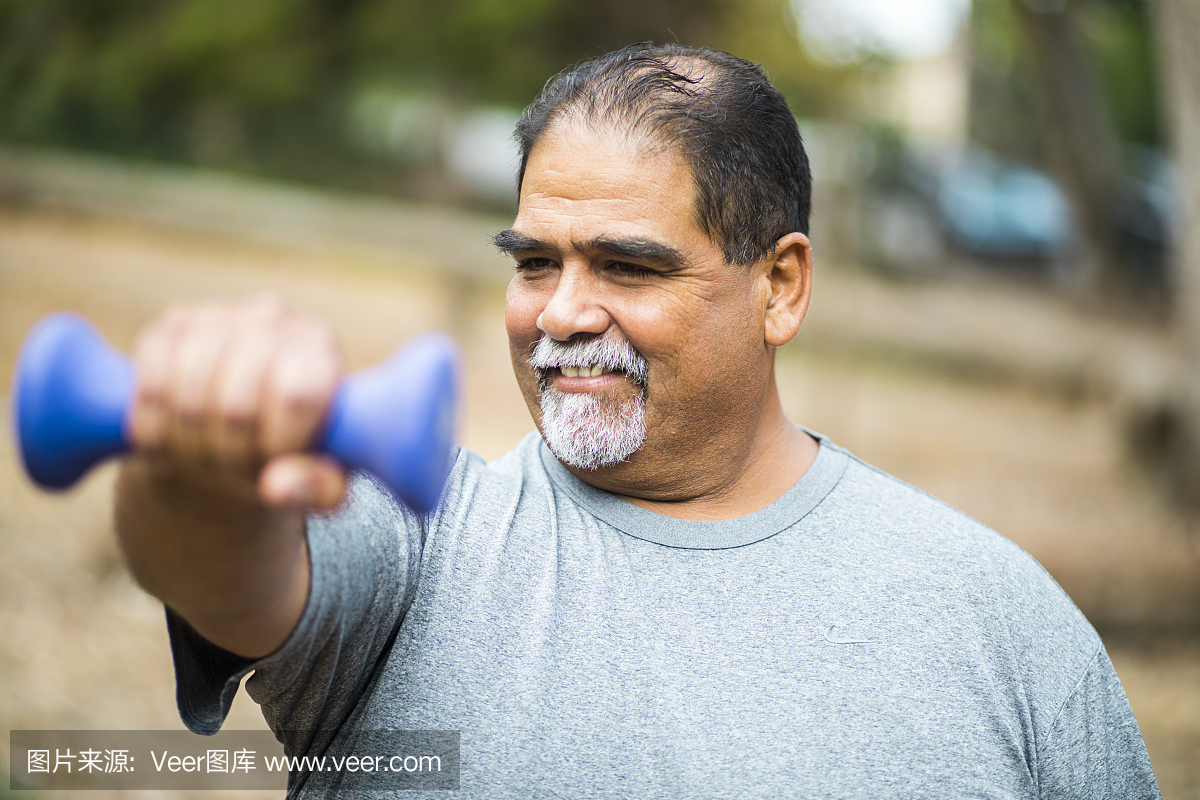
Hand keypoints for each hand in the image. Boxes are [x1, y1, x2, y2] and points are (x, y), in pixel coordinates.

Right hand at [128, 295, 347, 510]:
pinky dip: (152, 428)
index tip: (270, 466)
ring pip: (186, 397)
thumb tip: (275, 487)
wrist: (241, 421)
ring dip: (187, 446)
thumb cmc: (290, 448)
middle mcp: (276, 320)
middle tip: (232, 469)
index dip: (274, 446)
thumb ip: (316, 487)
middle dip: (228, 457)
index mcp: (321, 351)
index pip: (295, 397)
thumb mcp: (318, 477)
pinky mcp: (172, 322)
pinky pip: (149, 385)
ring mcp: (221, 314)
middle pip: (234, 407)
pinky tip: (168, 441)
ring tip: (204, 457)